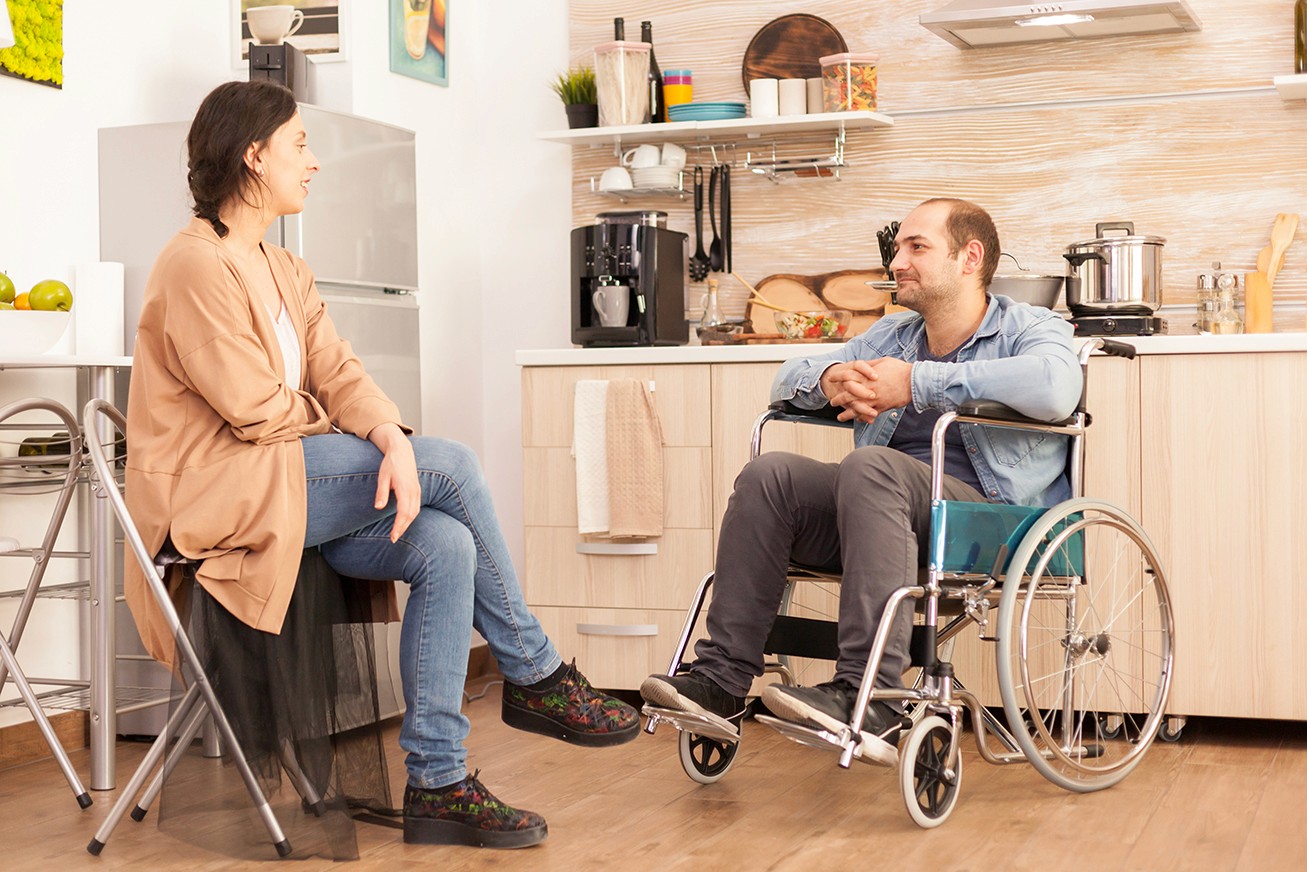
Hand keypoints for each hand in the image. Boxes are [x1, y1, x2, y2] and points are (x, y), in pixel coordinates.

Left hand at [368, 423, 419, 541]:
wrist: (402, 451)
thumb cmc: (391, 463)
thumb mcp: (382, 476)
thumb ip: (381, 492)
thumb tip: (378, 507)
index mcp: (405, 488)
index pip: (403, 512)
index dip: (399, 526)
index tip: (393, 536)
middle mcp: (413, 491)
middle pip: (411, 515)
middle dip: (403, 528)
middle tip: (393, 539)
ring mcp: (417, 490)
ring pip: (415, 512)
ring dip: (407, 524)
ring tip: (397, 532)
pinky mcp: (417, 490)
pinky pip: (416, 507)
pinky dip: (411, 516)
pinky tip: (404, 521)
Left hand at [821, 358, 913, 422]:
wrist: (914, 381)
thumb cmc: (900, 370)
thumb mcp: (883, 362)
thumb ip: (870, 365)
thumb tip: (861, 365)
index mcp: (867, 377)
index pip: (847, 377)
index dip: (838, 377)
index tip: (831, 378)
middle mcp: (868, 389)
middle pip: (848, 395)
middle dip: (839, 399)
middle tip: (833, 401)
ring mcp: (875, 399)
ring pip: (856, 408)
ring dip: (847, 413)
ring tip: (840, 417)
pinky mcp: (882, 407)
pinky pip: (869, 414)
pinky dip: (863, 417)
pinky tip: (858, 420)